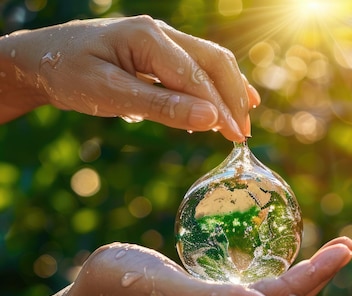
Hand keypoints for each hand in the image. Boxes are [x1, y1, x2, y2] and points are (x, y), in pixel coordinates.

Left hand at [0, 15, 259, 139]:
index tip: (236, 136)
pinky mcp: (158, 52)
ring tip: (242, 119)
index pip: (196, 77)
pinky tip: (224, 102)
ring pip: (209, 62)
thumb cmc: (68, 74)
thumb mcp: (110, 95)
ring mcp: (161, 39)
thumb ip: (162, 107)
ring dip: (229, 90)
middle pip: (214, 61)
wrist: (39, 59)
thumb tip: (211, 118)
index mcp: (148, 37)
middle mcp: (160, 33)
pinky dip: (213, 86)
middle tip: (243, 132)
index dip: (220, 108)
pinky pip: (195, 67)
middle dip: (233, 97)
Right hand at [62, 237, 351, 295]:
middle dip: (321, 273)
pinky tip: (274, 251)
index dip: (319, 273)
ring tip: (325, 249)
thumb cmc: (126, 292)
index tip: (346, 248)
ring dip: (304, 271)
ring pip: (274, 292)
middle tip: (347, 245)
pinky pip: (253, 283)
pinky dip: (274, 267)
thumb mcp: (172, 291)